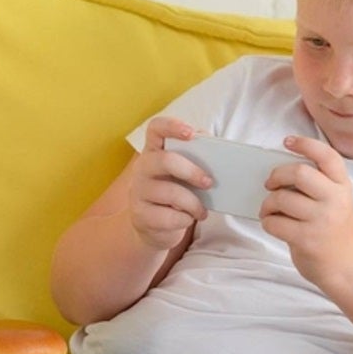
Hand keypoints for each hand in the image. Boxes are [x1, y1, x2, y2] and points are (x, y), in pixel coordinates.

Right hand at [129, 117, 210, 249]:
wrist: (154, 227)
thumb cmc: (175, 193)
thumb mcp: (183, 173)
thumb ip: (196, 157)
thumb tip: (214, 149)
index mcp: (154, 151)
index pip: (156, 128)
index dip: (172, 126)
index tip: (190, 133)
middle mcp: (142, 168)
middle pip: (166, 160)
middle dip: (192, 171)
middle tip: (209, 183)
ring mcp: (138, 192)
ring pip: (170, 192)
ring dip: (193, 203)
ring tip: (202, 211)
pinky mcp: (141, 216)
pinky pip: (169, 217)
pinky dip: (185, 219)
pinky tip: (187, 219)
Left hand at [259, 135, 352, 286]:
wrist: (345, 266)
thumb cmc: (333, 230)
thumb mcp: (336, 201)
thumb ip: (318, 184)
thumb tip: (280, 171)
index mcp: (343, 186)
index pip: (327, 156)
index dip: (306, 144)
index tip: (288, 142)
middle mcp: (335, 200)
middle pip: (299, 173)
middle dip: (276, 175)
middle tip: (270, 184)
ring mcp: (322, 220)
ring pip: (281, 198)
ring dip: (267, 203)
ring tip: (269, 210)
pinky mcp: (307, 239)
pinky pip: (274, 222)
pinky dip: (267, 222)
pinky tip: (273, 224)